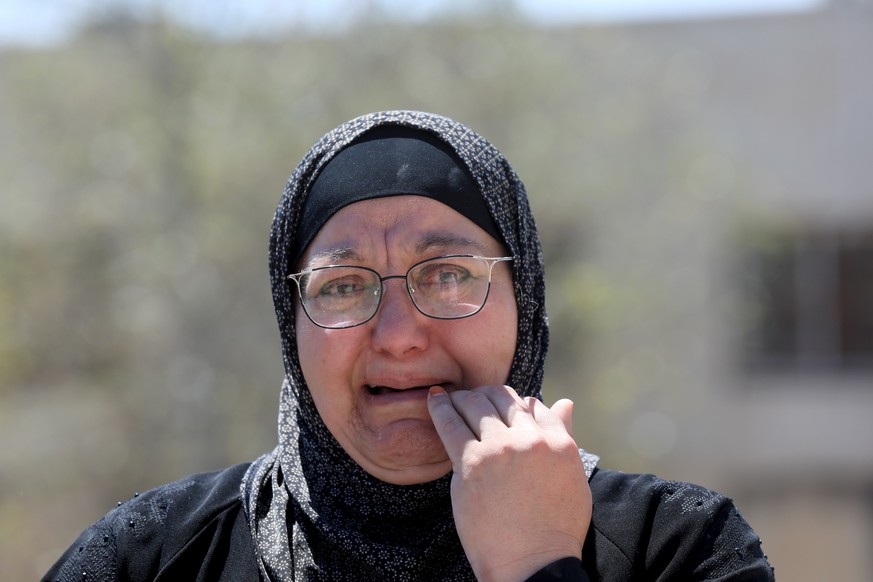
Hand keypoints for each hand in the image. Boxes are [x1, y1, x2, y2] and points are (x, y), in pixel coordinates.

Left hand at [427, 385, 591, 581]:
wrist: (531, 565)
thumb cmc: (554, 529)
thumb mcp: (573, 479)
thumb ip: (564, 436)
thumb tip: (565, 402)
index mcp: (559, 443)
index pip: (533, 404)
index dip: (513, 402)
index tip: (499, 407)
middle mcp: (531, 440)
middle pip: (502, 399)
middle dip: (486, 396)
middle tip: (471, 400)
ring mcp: (501, 449)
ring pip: (476, 404)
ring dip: (462, 398)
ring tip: (451, 400)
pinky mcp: (472, 462)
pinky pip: (450, 423)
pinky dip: (440, 406)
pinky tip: (434, 399)